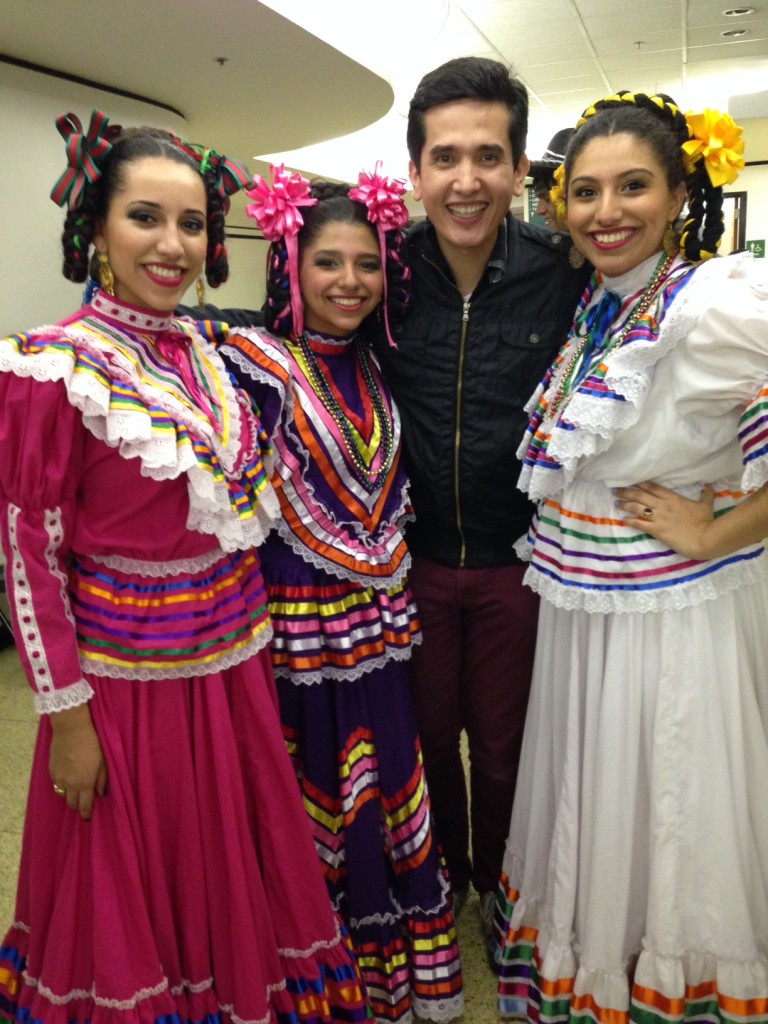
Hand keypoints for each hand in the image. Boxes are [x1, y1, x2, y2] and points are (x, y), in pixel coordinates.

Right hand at [49, 703, 106, 820]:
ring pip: (62, 794)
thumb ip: (102, 779)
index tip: (87, 817)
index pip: (84, 806)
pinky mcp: (51, 770)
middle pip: (71, 803)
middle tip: (82, 803)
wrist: (72, 729)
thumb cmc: (92, 743)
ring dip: (69, 794)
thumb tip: (101, 794)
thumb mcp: (103, 761)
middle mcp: (70, 784)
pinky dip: (61, 784)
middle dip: (77, 805)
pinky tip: (67, 777)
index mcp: (85, 782)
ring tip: (75, 789)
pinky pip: (56, 783)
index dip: (86, 814)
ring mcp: (59, 778)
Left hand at [614, 480, 715, 559]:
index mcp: (673, 498)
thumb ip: (706, 494)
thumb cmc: (706, 522)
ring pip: (637, 508)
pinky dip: (630, 521)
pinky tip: (624, 520)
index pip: (652, 487)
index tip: (630, 481)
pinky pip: (640, 524)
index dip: (640, 483)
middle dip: (627, 492)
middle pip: (641, 495)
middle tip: (616, 490)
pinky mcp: (657, 530)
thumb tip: (709, 484)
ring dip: (625, 504)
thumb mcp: (706, 505)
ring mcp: (659, 518)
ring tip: (617, 503)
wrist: (705, 538)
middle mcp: (663, 505)